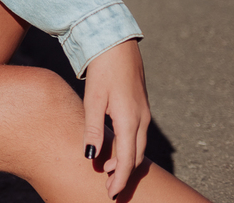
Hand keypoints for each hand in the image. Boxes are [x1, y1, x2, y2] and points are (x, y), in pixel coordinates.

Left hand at [83, 39, 149, 198]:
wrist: (117, 46)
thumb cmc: (102, 71)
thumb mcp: (93, 99)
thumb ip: (92, 128)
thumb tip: (90, 155)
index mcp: (130, 120)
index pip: (127, 158)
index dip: (120, 178)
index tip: (111, 193)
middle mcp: (141, 120)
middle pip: (135, 156)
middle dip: (123, 174)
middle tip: (109, 188)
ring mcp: (143, 114)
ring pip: (138, 146)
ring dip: (125, 161)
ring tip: (107, 171)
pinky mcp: (140, 108)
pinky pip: (137, 135)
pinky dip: (128, 148)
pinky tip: (113, 149)